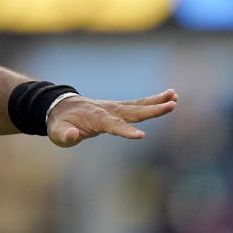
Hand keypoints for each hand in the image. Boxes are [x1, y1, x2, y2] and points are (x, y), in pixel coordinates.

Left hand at [46, 89, 177, 147]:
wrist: (60, 107)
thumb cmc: (59, 124)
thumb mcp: (56, 132)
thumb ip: (65, 135)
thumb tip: (73, 134)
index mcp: (95, 118)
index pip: (112, 125)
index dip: (125, 131)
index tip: (141, 136)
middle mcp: (108, 110)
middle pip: (132, 111)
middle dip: (152, 110)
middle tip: (172, 105)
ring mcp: (115, 108)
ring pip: (138, 105)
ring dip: (157, 102)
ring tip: (175, 97)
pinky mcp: (119, 108)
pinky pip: (139, 105)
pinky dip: (153, 101)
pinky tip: (170, 97)